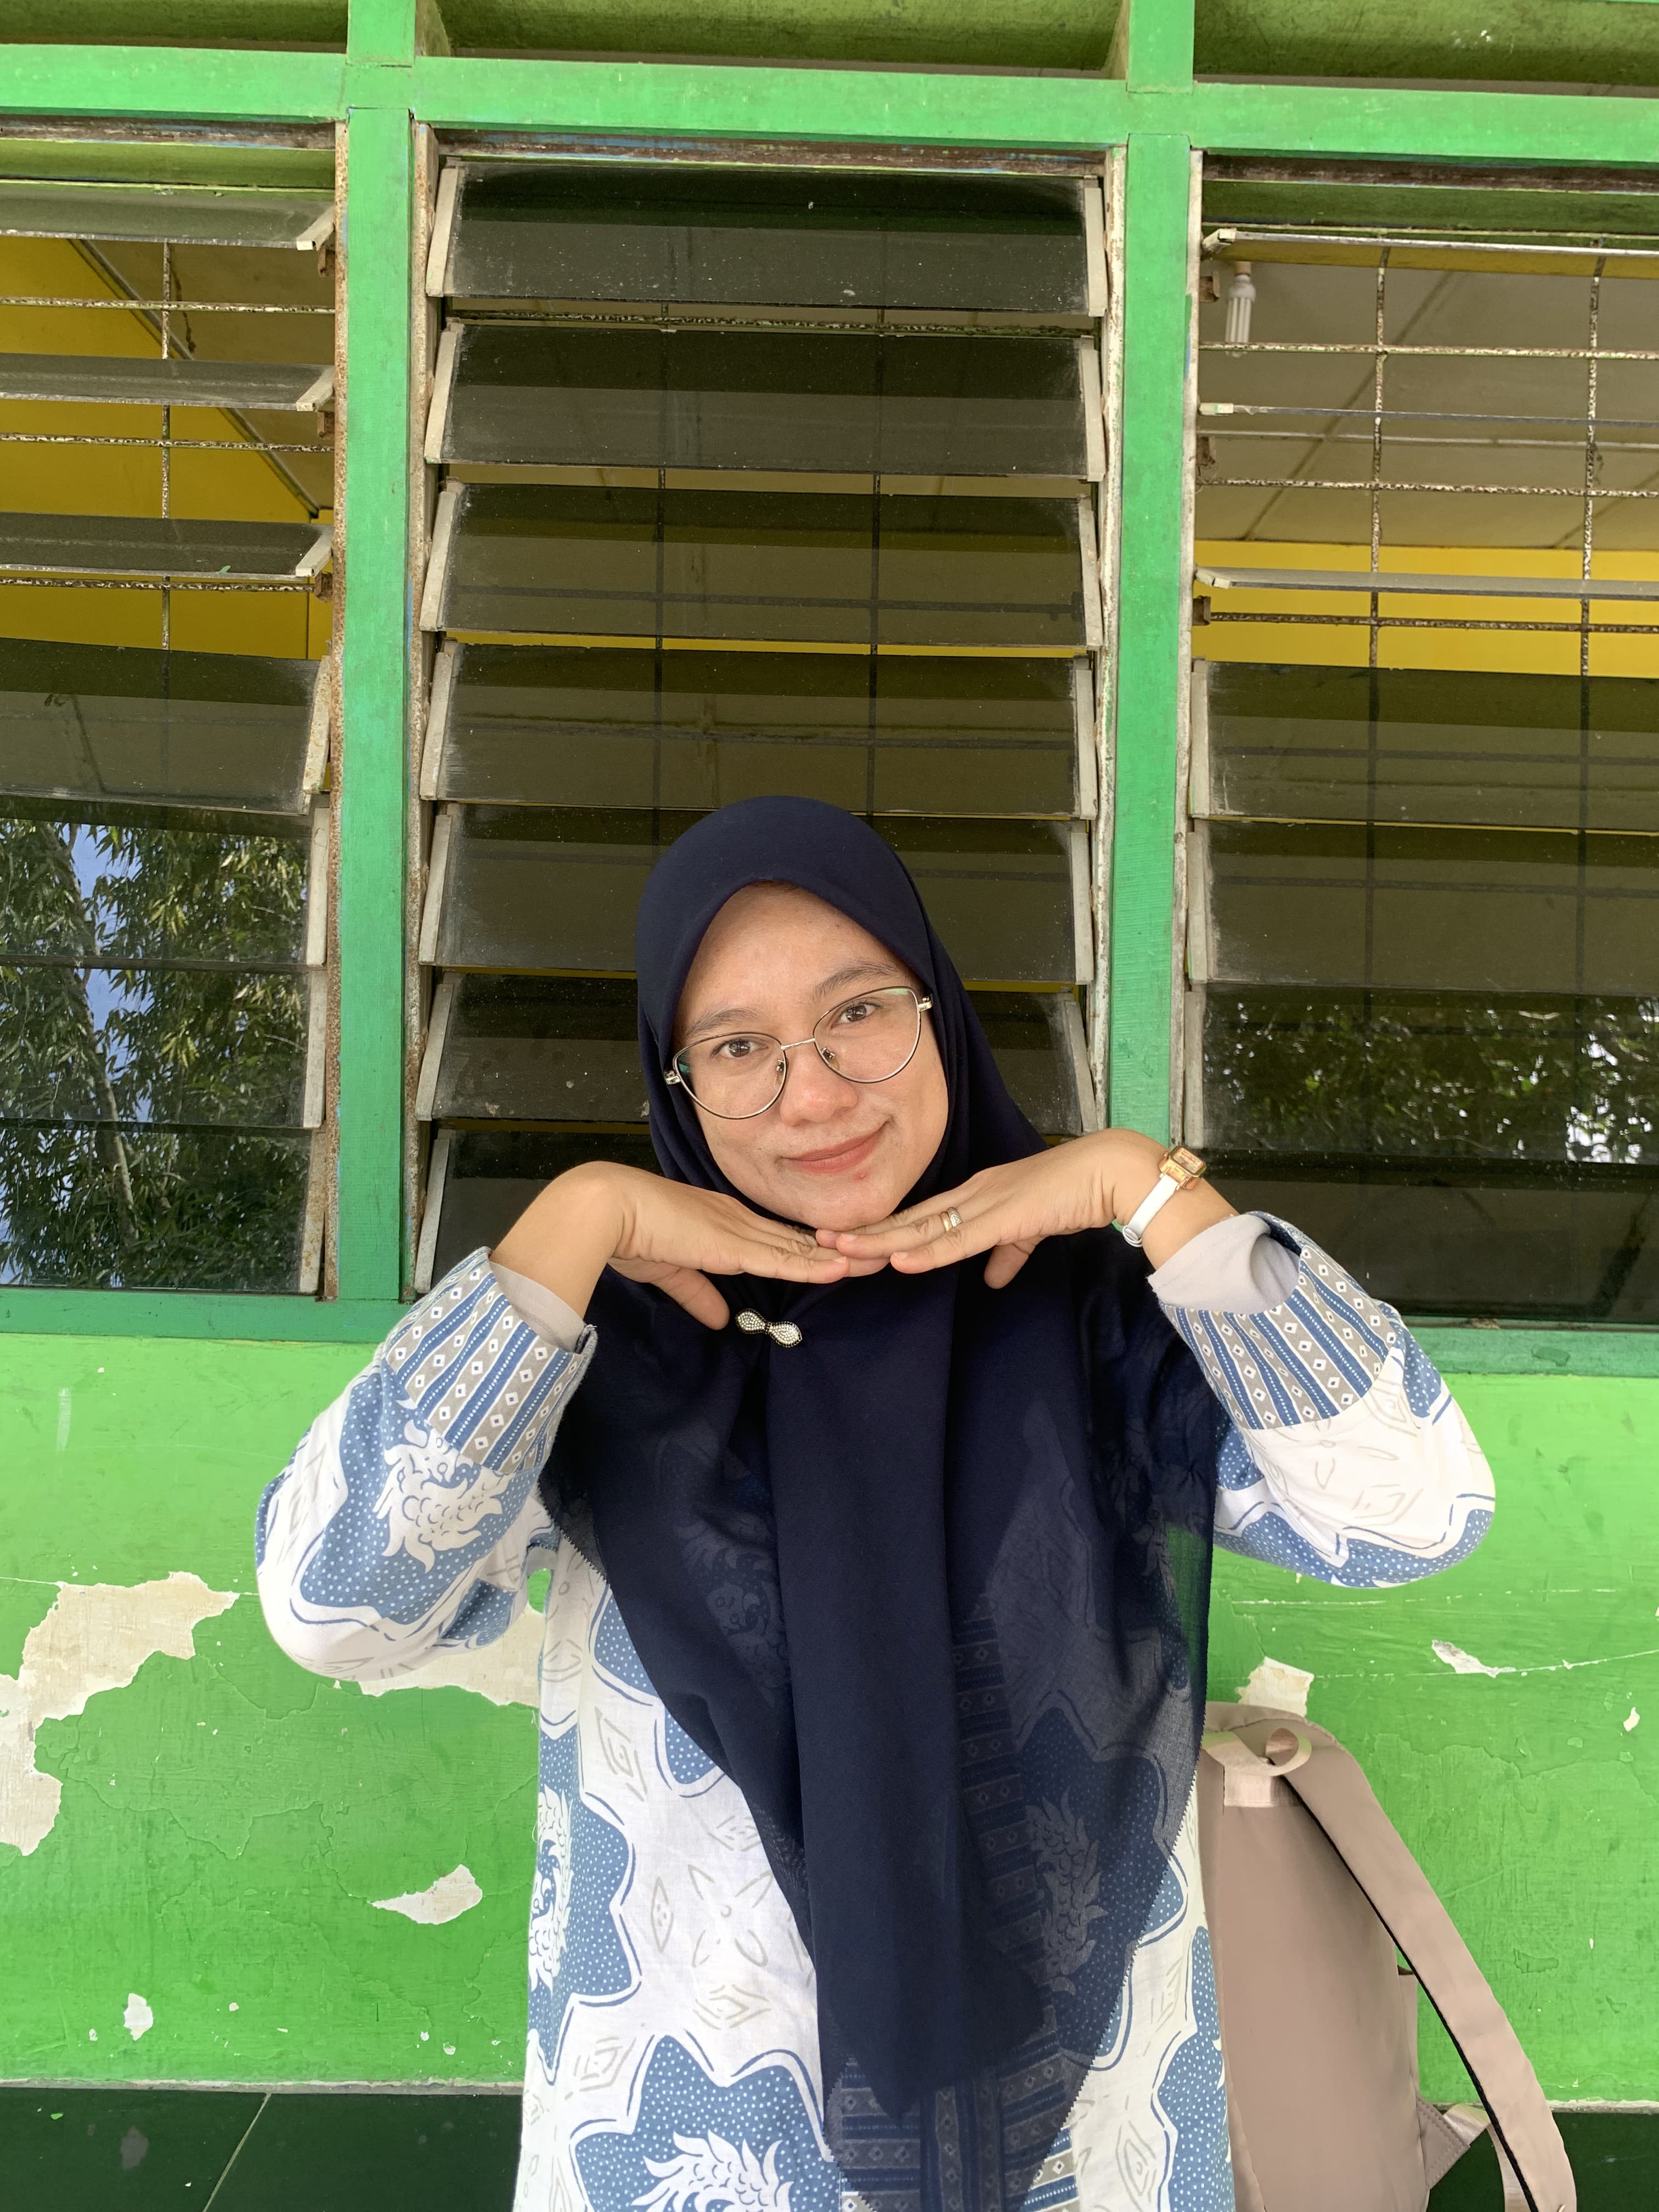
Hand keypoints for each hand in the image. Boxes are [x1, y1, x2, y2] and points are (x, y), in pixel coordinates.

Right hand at [492, 1160, 878, 1329]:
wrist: (607, 1210)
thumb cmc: (630, 1234)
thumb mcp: (670, 1271)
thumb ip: (697, 1294)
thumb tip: (720, 1320)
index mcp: (724, 1223)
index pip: (779, 1240)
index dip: (813, 1251)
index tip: (844, 1259)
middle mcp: (740, 1221)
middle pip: (801, 1241)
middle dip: (841, 1252)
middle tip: (880, 1257)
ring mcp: (739, 1229)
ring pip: (801, 1248)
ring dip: (839, 1259)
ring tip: (877, 1263)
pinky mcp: (731, 1244)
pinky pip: (781, 1257)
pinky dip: (811, 1265)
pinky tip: (840, 1269)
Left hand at [821, 1129, 1234, 1286]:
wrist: (1110, 1173)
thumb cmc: (1074, 1194)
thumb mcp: (1032, 1229)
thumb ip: (1009, 1252)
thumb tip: (993, 1279)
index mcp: (976, 1196)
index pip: (918, 1218)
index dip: (882, 1231)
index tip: (846, 1241)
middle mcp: (971, 1195)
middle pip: (907, 1220)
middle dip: (864, 1233)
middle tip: (819, 1241)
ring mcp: (984, 1203)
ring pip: (922, 1229)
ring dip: (880, 1242)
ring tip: (839, 1249)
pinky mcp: (1005, 1217)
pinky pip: (958, 1239)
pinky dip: (927, 1252)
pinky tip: (900, 1261)